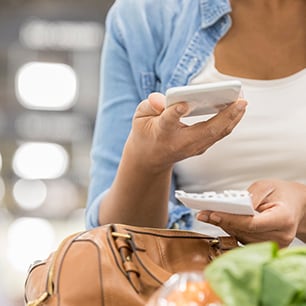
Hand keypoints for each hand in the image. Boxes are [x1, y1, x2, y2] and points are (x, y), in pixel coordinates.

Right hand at [125, 92, 246, 173]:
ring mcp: (192, 147)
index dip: (175, 113)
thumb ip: (150, 105)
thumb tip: (162, 99)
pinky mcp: (200, 147)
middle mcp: (180, 143)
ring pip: (217, 134)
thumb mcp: (140, 117)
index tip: (183, 103)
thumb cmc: (146, 133)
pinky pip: (219, 134)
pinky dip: (230, 122)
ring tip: (243, 102)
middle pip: (206, 131)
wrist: (151, 158)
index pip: (168, 122)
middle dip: (226, 116)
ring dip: (233, 118)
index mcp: (162, 133)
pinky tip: (237, 110)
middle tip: (241, 100)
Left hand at [197, 179, 305, 246]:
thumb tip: (231, 206)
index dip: (231, 219)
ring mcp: (274, 243)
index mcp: (283, 218)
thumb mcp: (265, 186)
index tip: (213, 213)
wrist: (295, 205)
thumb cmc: (281, 193)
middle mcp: (280, 235)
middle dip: (222, 221)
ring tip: (209, 215)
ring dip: (224, 226)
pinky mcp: (266, 246)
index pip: (252, 223)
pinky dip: (231, 229)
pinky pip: (244, 239)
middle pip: (244, 232)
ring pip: (241, 237)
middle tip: (203, 213)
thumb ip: (249, 196)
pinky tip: (222, 220)